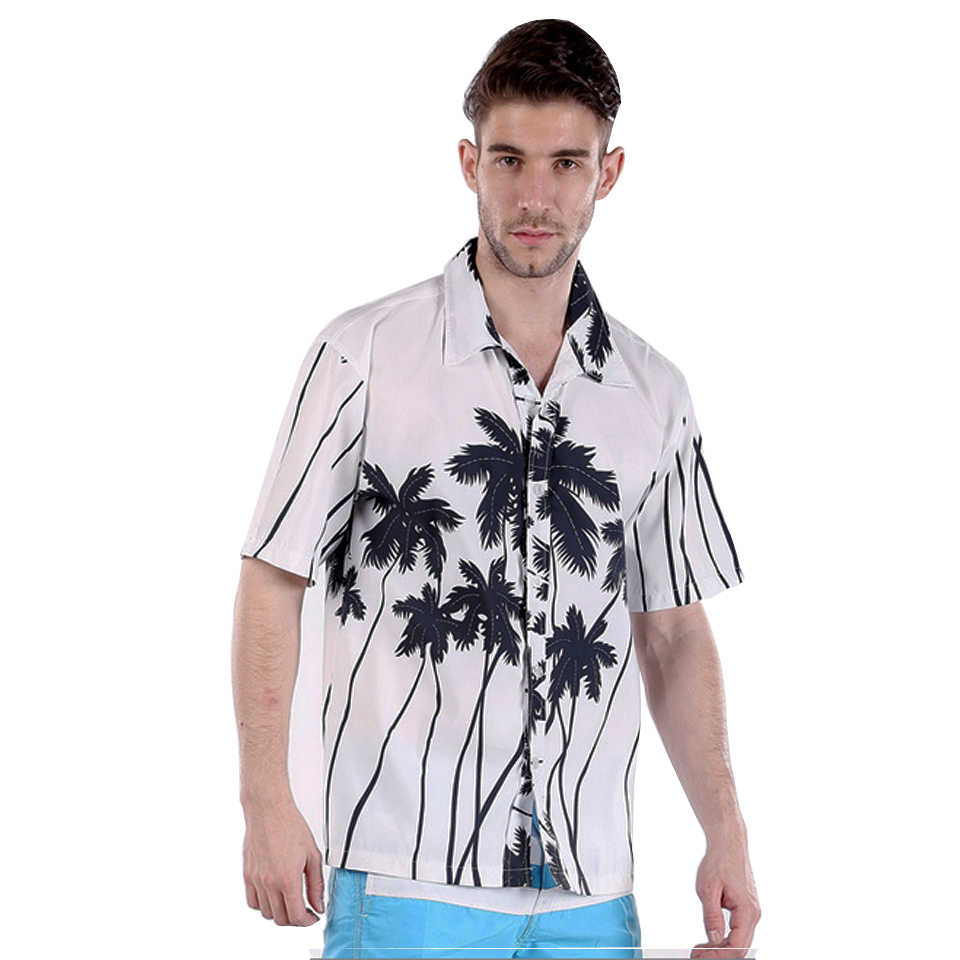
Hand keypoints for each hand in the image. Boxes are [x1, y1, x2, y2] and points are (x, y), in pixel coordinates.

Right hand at [242, 796, 324, 925]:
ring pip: (266, 913)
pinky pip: (253, 902)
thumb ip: (316, 884)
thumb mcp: (313, 855)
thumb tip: (318, 904)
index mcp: (288, 878)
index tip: (313, 916)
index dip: (308, 921)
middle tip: (304, 910)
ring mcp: (256, 880)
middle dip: (295, 919)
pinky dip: (264, 905)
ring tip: (290, 901)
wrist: (269, 811)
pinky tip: (274, 895)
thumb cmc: (290, 826)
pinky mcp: (247, 875)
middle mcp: (269, 883)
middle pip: (281, 919)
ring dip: (280, 913)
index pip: (296, 916)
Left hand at [689, 829, 760, 958]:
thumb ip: (711, 916)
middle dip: (719, 954)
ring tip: (701, 949)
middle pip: (740, 947)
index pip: (737, 946)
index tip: (700, 956)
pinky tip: (711, 939)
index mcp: (747, 911)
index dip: (719, 955)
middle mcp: (753, 914)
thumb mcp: (708, 889)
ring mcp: (751, 911)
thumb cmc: (719, 861)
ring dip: (722, 947)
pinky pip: (738, 930)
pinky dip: (726, 938)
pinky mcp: (746, 908)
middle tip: (697, 955)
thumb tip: (714, 940)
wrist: (729, 843)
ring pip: (740, 940)